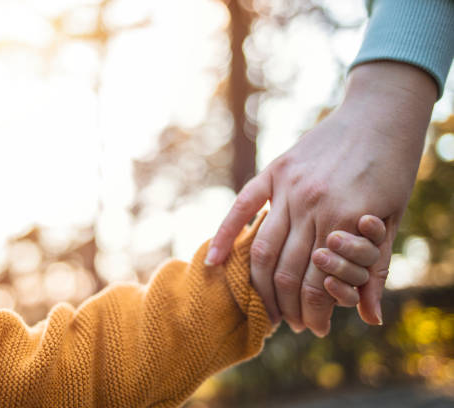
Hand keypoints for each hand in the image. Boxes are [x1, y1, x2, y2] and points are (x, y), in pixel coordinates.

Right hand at [207, 61, 436, 335]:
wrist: (380, 113)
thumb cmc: (393, 168)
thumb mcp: (393, 220)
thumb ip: (377, 268)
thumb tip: (369, 317)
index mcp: (346, 220)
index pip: (319, 284)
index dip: (316, 313)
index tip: (317, 328)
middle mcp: (312, 205)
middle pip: (287, 272)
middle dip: (288, 307)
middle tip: (292, 324)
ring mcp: (288, 187)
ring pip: (263, 248)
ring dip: (261, 285)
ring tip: (267, 306)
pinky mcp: (274, 171)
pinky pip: (242, 208)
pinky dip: (225, 236)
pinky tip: (213, 262)